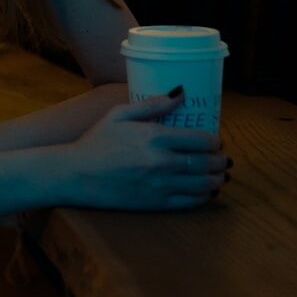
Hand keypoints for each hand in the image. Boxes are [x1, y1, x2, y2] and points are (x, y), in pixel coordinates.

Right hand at [67, 87, 229, 210]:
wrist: (76, 174)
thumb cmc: (96, 141)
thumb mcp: (119, 114)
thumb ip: (152, 105)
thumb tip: (181, 92)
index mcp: (154, 137)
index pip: (200, 139)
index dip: (214, 140)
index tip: (214, 140)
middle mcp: (162, 162)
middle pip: (206, 162)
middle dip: (219, 159)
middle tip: (220, 157)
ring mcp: (161, 185)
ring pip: (204, 184)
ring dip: (216, 178)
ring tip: (218, 174)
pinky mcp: (157, 203)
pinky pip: (191, 202)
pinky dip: (204, 196)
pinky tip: (204, 190)